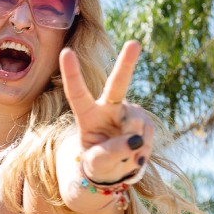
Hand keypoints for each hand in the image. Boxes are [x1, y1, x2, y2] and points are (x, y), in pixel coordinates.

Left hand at [60, 40, 154, 183]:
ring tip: (122, 156)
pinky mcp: (145, 121)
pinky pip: (147, 135)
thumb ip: (110, 153)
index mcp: (87, 114)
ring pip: (135, 126)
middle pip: (117, 84)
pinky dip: (142, 149)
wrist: (115, 169)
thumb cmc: (98, 164)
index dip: (72, 74)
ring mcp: (129, 112)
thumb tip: (134, 141)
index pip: (77, 93)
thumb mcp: (96, 164)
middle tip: (134, 43)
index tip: (66, 52)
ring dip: (132, 146)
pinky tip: (134, 152)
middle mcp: (108, 107)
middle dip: (127, 63)